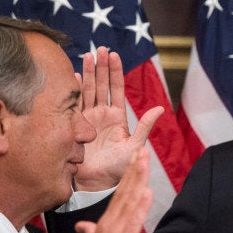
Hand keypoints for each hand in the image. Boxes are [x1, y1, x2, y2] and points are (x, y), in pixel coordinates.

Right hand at [74, 46, 163, 190]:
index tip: (114, 55)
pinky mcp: (74, 125)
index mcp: (117, 116)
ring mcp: (87, 118)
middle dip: (101, 66)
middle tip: (100, 48)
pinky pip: (73, 104)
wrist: (98, 183)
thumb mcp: (135, 146)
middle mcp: (102, 114)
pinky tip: (71, 76)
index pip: (117, 89)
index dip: (115, 72)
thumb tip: (160, 108)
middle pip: (101, 85)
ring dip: (87, 73)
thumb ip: (145, 126)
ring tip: (86, 55)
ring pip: (87, 90)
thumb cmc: (119, 167)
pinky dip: (72, 90)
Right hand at [76, 148, 152, 232]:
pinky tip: (147, 193)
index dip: (129, 175)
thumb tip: (83, 226)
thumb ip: (90, 232)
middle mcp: (109, 224)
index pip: (120, 193)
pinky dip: (140, 208)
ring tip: (144, 162)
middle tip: (142, 150)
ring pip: (128, 202)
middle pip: (124, 192)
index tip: (136, 157)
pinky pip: (132, 224)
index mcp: (105, 223)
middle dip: (134, 170)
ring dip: (137, 181)